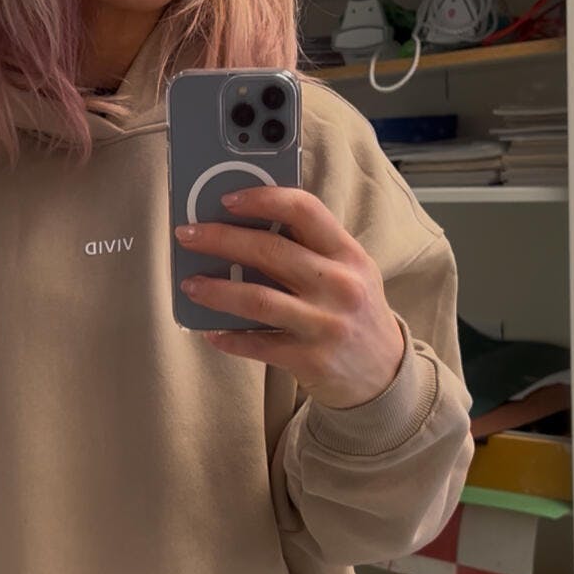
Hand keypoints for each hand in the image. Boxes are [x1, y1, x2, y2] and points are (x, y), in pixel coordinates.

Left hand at [174, 187, 405, 409]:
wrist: (385, 375)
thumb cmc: (356, 314)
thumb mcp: (351, 273)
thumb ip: (312, 250)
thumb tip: (247, 227)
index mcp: (348, 255)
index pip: (305, 210)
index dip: (263, 199)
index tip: (228, 199)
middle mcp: (340, 285)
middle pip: (270, 251)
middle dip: (221, 239)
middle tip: (188, 235)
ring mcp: (325, 324)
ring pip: (257, 299)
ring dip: (216, 290)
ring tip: (190, 284)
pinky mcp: (310, 359)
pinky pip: (258, 345)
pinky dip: (230, 338)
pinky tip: (211, 332)